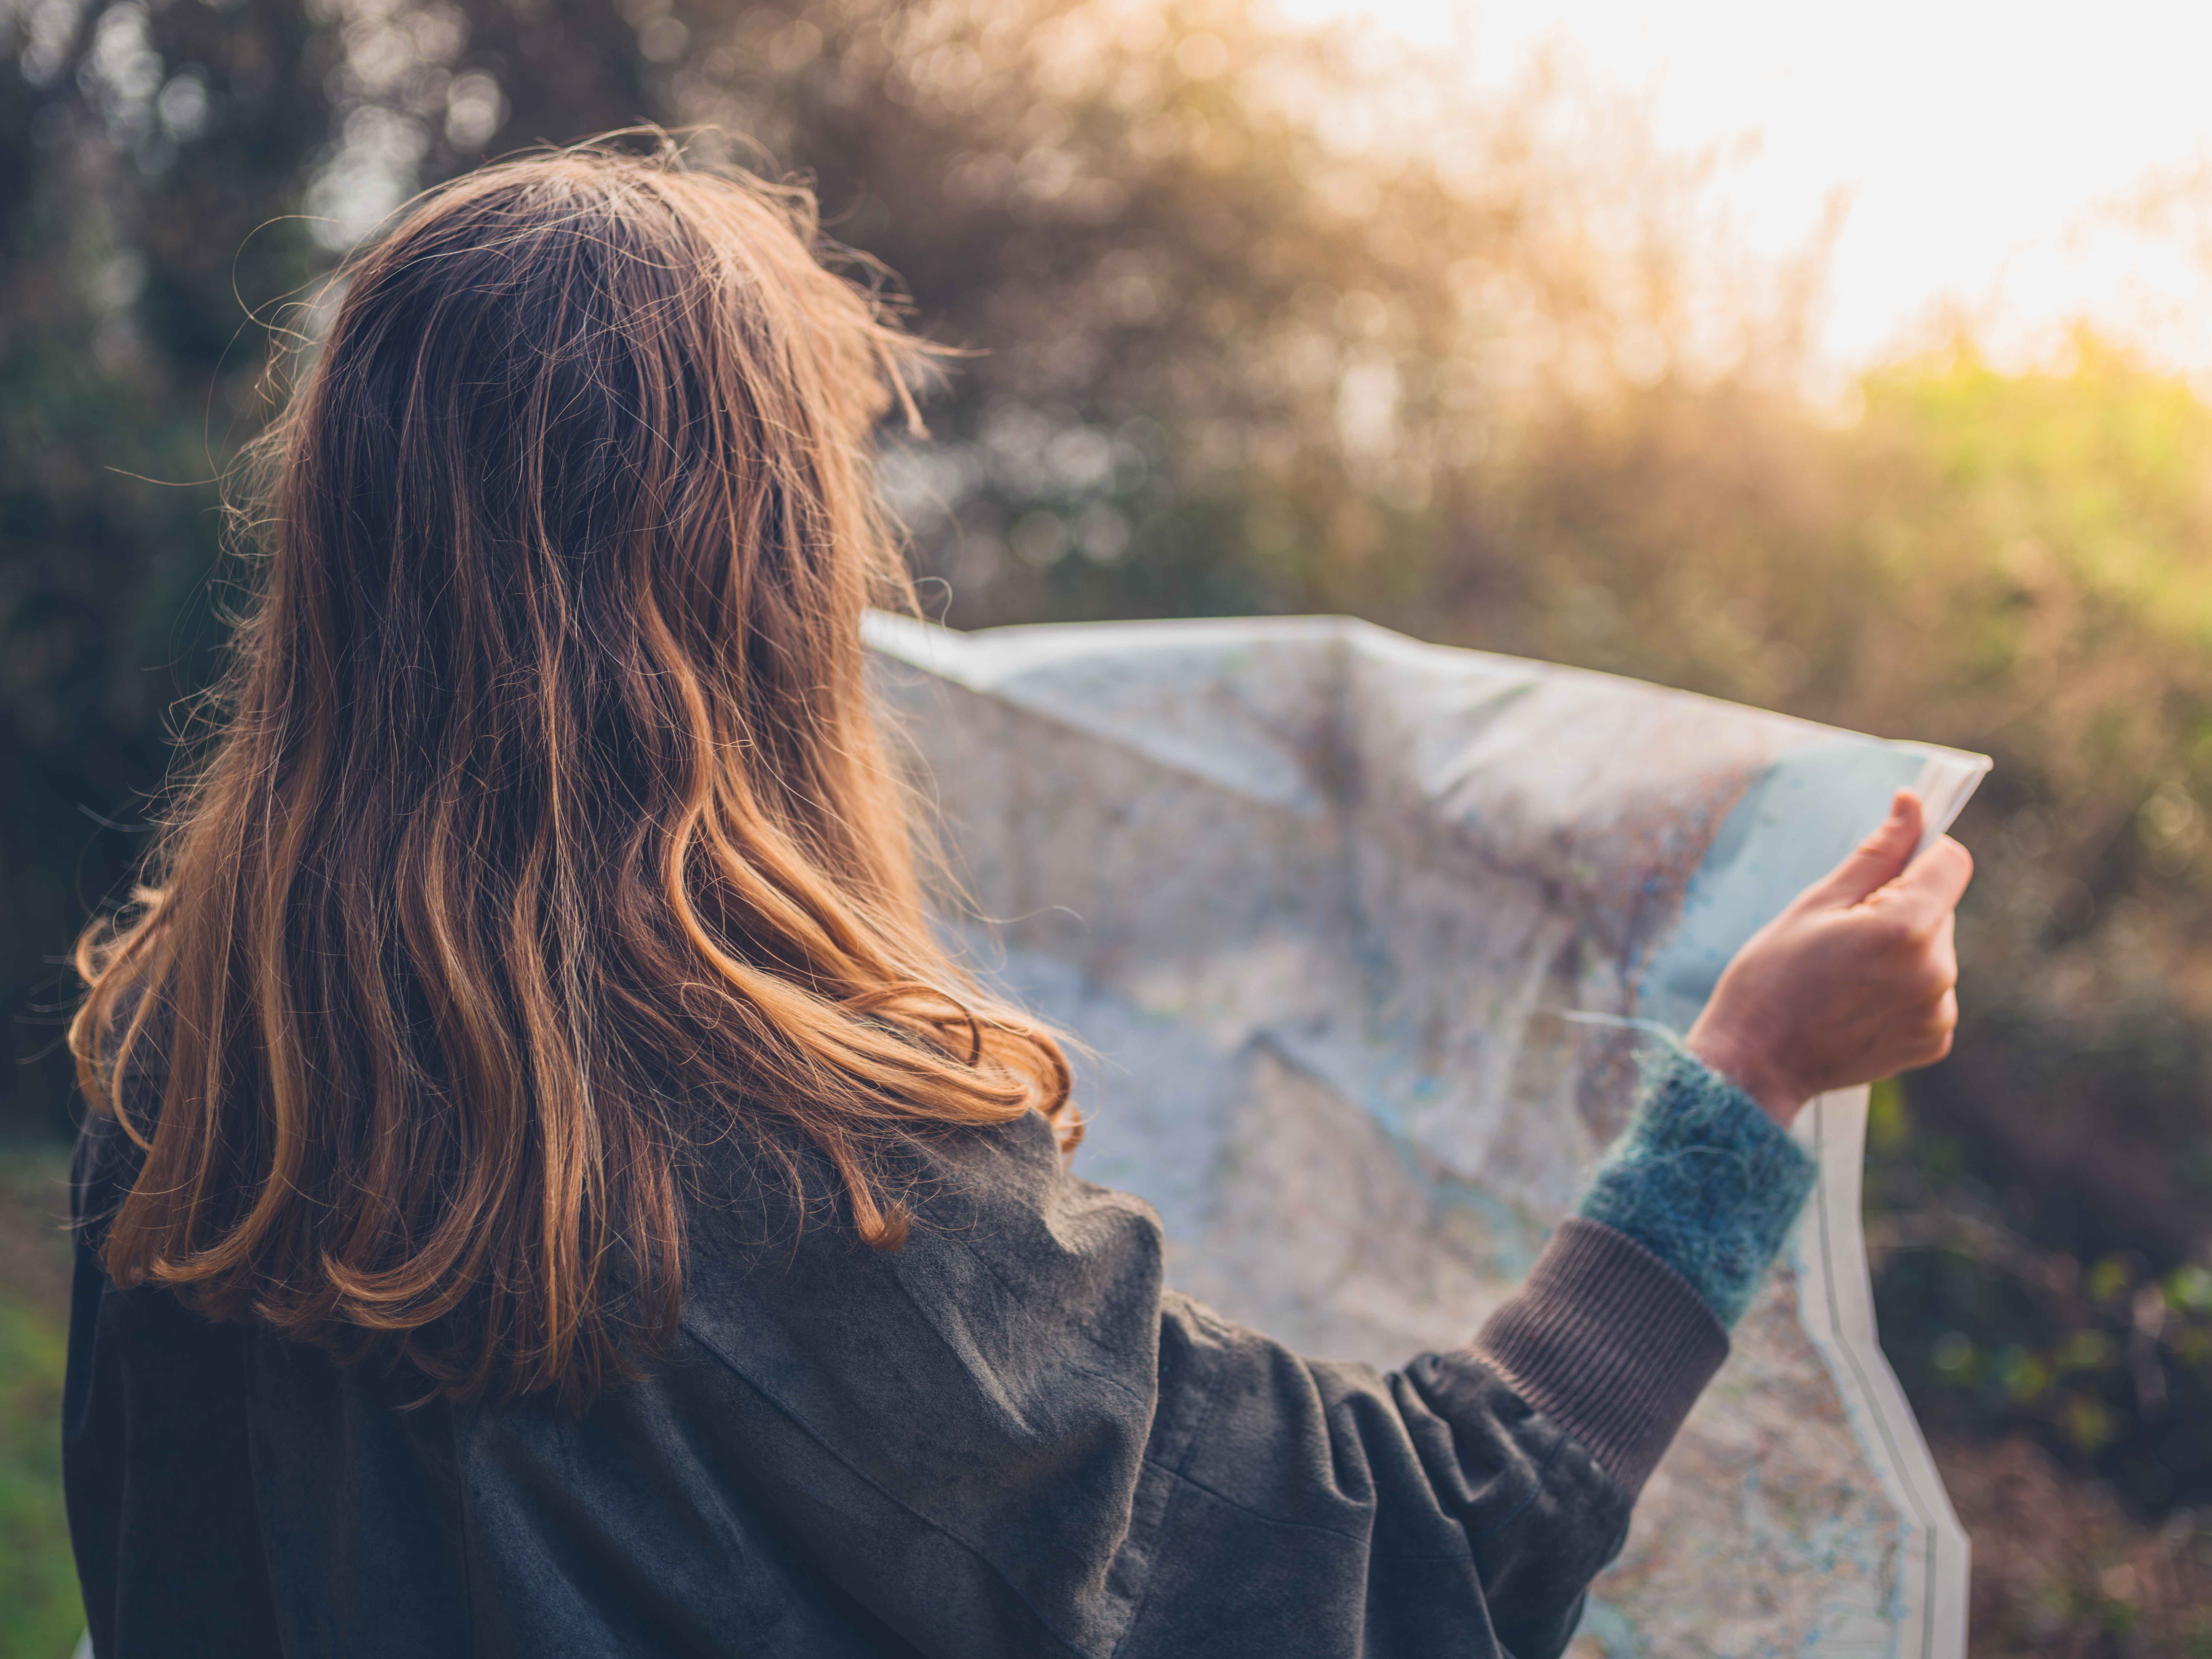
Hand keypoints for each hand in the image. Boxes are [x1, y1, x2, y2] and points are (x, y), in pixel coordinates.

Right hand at [1685, 789, 1972, 1125]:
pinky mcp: (1934, 1040)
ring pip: (1934, 950)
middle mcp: (1937, 972)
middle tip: (1839, 936)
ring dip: (1901, 950)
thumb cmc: (1771, 977)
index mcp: (1907, 929)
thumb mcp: (1816, 903)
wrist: (1755, 1064)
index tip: (1876, 874)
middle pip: (1938, 907)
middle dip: (1899, 908)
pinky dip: (1902, 989)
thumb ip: (1877, 854)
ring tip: (1845, 975)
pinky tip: (1857, 1002)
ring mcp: (1938, 1012)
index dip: (1914, 856)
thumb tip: (1913, 803)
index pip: (1950, 861)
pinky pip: (1932, 992)